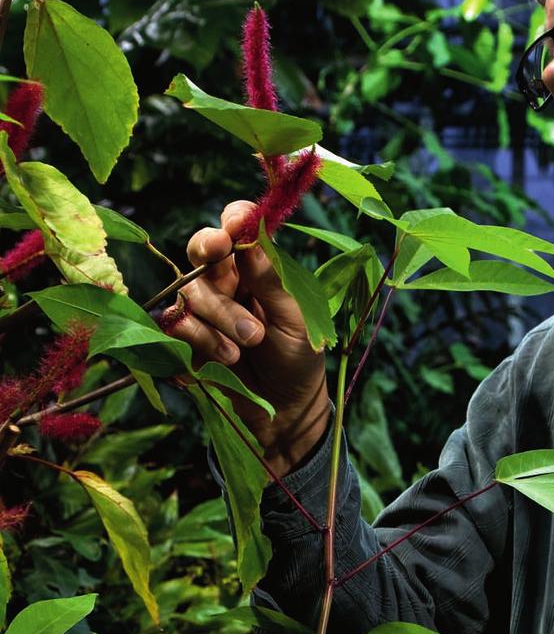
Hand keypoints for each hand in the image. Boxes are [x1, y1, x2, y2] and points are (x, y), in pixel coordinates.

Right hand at [178, 200, 330, 475]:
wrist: (283, 412)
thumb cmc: (298, 360)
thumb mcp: (295, 320)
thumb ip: (271, 281)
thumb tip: (250, 235)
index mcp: (258, 269)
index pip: (237, 230)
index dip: (232, 221)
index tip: (232, 226)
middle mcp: (227, 281)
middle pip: (202, 250)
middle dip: (208, 252)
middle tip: (219, 254)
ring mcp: (203, 309)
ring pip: (191, 291)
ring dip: (219, 316)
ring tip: (247, 344)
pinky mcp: (185, 337)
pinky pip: (176, 324)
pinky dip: (198, 339)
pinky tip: (225, 359)